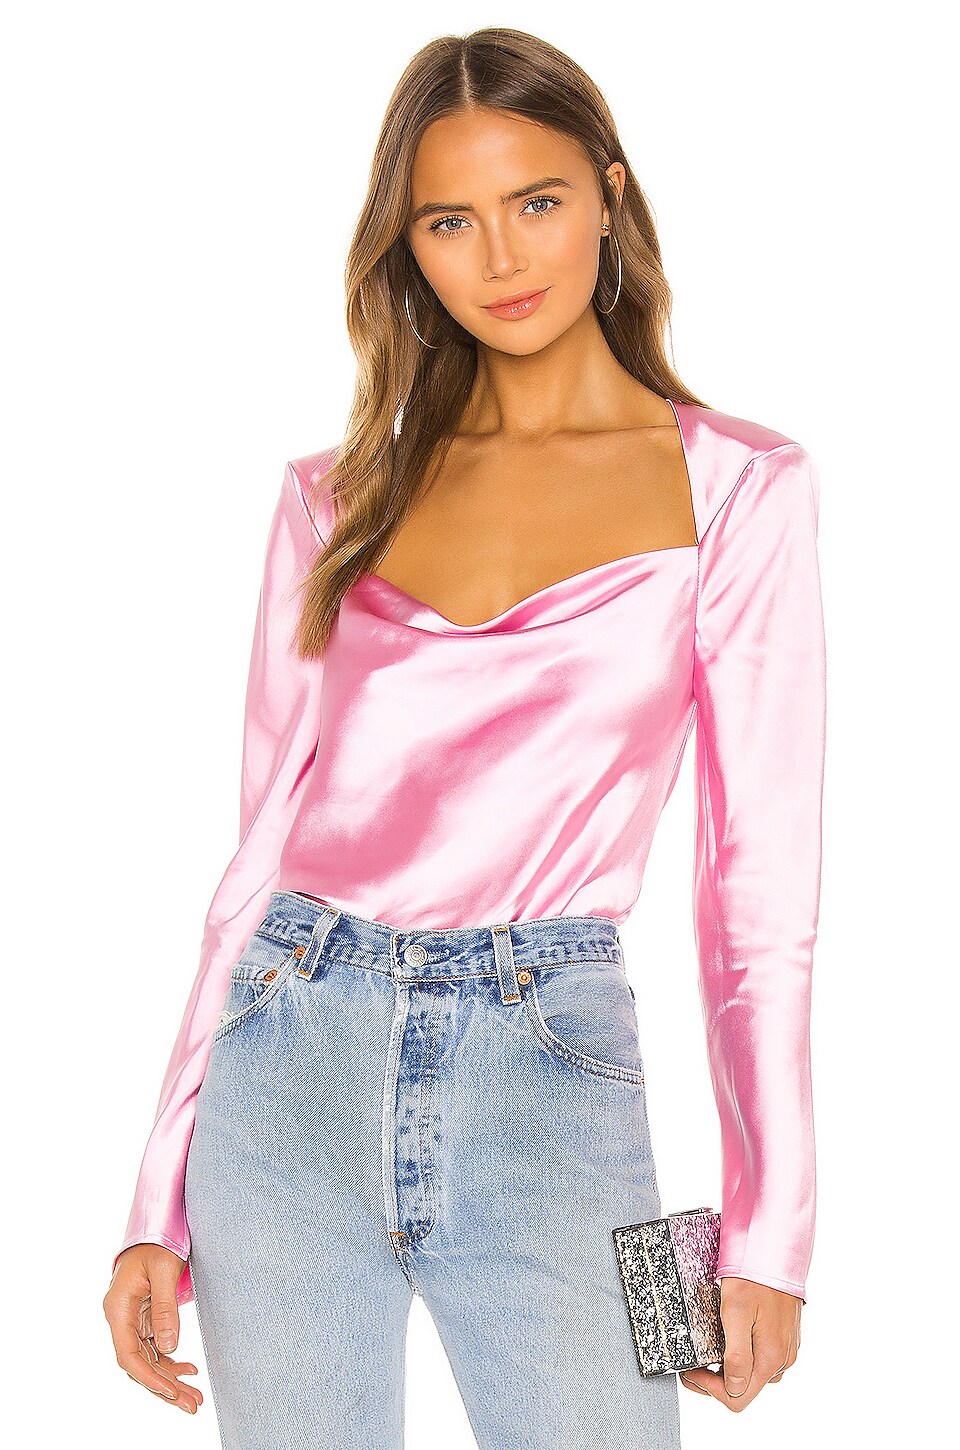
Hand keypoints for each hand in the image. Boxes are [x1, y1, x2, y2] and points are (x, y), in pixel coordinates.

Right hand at [103, 1244, 202, 1414]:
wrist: (157, 1224)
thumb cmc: (158, 1241)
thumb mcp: (165, 1269)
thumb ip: (165, 1309)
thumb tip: (169, 1348)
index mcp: (118, 1308)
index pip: (128, 1355)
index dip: (149, 1378)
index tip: (172, 1392)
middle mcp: (121, 1318)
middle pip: (139, 1364)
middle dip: (164, 1387)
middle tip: (192, 1405)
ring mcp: (132, 1319)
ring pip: (147, 1360)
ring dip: (169, 1379)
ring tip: (194, 1397)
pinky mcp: (144, 1318)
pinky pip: (154, 1348)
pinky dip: (169, 1361)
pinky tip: (189, 1370)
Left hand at [678, 1276, 800, 1411]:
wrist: (775, 1248)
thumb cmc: (754, 1276)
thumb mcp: (736, 1313)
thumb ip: (736, 1356)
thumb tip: (734, 1389)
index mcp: (771, 1357)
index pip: (737, 1398)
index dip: (709, 1389)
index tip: (690, 1370)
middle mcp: (782, 1358)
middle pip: (745, 1388)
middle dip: (715, 1380)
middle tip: (693, 1362)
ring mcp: (785, 1347)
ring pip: (753, 1374)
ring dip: (728, 1368)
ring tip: (708, 1350)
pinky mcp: (784, 1335)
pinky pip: (761, 1356)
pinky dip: (742, 1354)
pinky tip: (728, 1337)